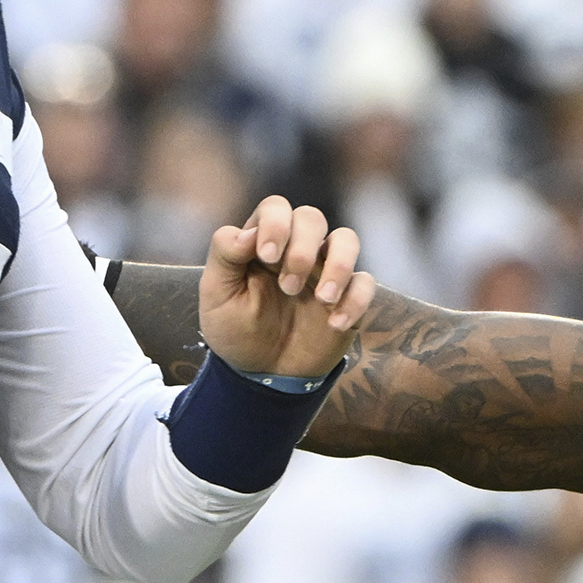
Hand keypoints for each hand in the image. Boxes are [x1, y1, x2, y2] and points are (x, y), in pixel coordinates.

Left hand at [200, 195, 373, 381]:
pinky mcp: (347, 297)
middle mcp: (297, 249)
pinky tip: (334, 324)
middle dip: (302, 249)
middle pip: (312, 217)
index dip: (275, 224)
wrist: (261, 374)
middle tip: (287, 287)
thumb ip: (225, 256)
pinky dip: (355, 300)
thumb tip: (248, 232)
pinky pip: (365, 283)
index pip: (276, 207)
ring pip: (347, 238)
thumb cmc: (236, 329)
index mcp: (263, 242)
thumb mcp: (217, 296)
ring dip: (338, 264)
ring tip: (322, 299)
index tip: (267, 257)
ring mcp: (325, 271)